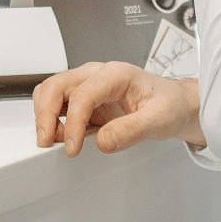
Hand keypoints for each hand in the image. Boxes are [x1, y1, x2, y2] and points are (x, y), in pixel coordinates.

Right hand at [31, 61, 203, 156]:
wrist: (175, 104)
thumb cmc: (169, 105)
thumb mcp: (159, 120)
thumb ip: (131, 130)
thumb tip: (103, 142)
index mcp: (115, 74)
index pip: (83, 94)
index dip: (74, 122)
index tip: (73, 147)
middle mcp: (96, 74)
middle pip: (56, 86)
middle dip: (46, 114)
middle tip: (47, 141)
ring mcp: (88, 85)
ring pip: (51, 91)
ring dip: (45, 115)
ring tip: (53, 140)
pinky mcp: (84, 98)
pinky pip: (58, 103)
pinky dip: (52, 118)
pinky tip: (62, 135)